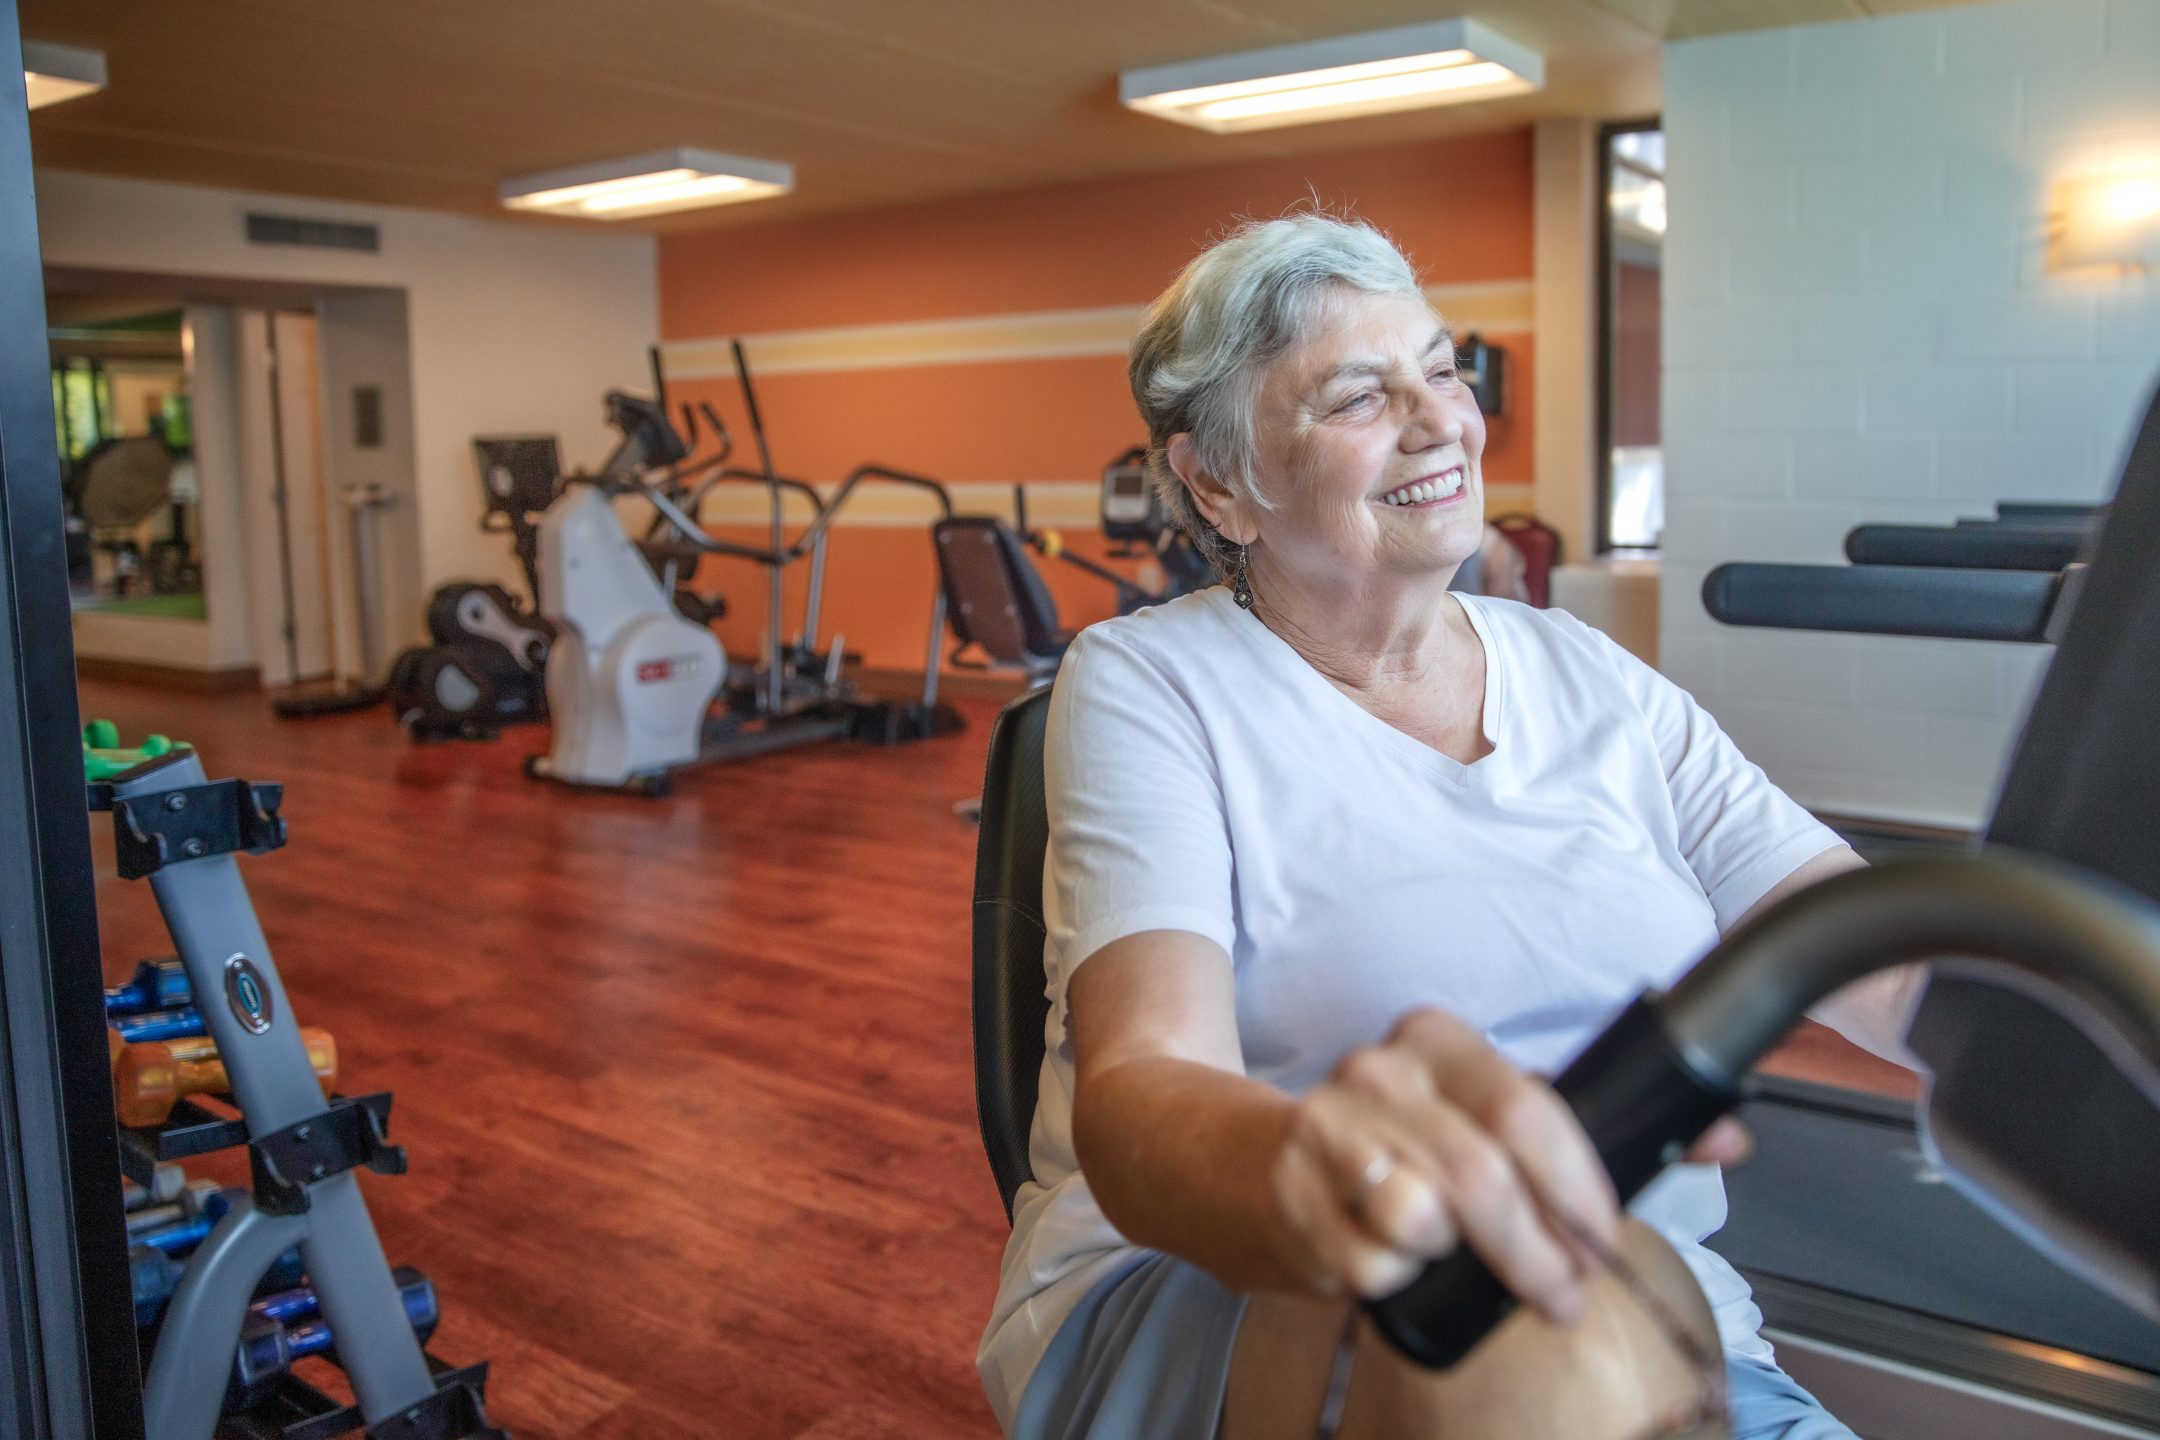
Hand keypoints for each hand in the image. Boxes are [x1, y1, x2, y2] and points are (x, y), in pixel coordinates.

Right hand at [1268, 1009, 1621, 1324]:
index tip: (1600, 1240)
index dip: (1574, 1189)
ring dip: (1456, 1259)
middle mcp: (1376, 1071)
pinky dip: (1397, 1278)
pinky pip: (1373, 1264)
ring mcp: (1325, 1128)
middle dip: (1537, 1254)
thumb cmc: (1406, 1147)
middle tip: (1561, 1292)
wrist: (1273, 1167)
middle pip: (1480, 1177)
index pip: (1525, 1108)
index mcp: (1436, 1039)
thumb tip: (1723, 1142)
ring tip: (1455, 1253)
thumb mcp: (1496, 1121)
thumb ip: (1605, 1133)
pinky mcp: (1292, 1192)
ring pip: (1422, 1221)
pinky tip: (1395, 1258)